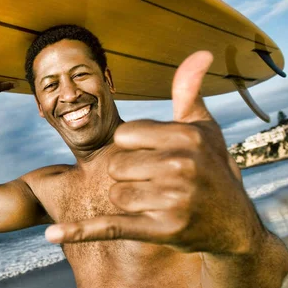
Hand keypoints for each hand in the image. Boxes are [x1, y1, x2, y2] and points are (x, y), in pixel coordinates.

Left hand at [45, 51, 263, 254]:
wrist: (235, 225)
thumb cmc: (214, 169)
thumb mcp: (205, 129)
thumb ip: (189, 92)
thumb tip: (200, 52)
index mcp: (186, 137)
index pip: (124, 136)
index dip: (134, 148)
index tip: (157, 157)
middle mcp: (182, 166)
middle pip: (115, 166)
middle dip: (129, 176)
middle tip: (160, 183)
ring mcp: (173, 200)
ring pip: (115, 195)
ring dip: (129, 201)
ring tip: (159, 202)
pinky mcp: (163, 231)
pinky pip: (112, 226)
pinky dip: (80, 231)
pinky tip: (51, 234)